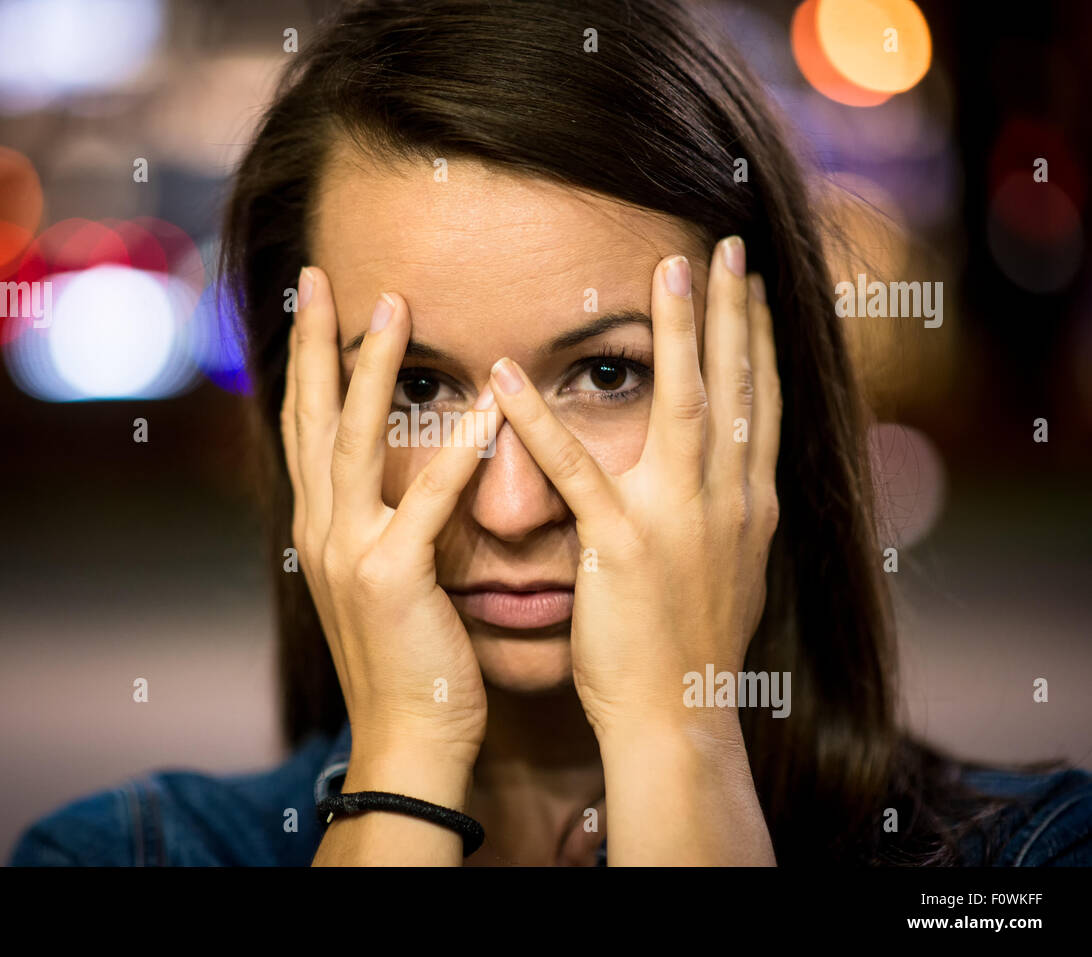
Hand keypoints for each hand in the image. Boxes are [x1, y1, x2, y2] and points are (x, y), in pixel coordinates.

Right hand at [282, 266, 503, 767]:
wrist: (407, 739)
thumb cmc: (411, 661)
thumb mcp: (387, 581)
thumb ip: (392, 521)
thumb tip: (413, 477)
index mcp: (320, 528)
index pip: (307, 428)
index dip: (308, 364)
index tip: (314, 309)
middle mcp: (319, 529)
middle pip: (311, 415)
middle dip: (313, 341)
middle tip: (315, 276)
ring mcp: (346, 552)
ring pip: (352, 438)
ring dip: (369, 367)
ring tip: (389, 306)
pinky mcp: (388, 578)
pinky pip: (425, 500)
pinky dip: (452, 450)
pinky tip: (481, 404)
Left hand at [485, 237, 781, 740]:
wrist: (680, 717)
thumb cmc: (692, 650)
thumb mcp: (727, 572)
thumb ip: (725, 516)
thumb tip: (726, 479)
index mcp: (751, 507)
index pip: (764, 405)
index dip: (760, 340)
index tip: (755, 288)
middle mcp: (730, 502)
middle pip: (741, 386)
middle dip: (736, 311)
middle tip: (731, 247)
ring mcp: (682, 520)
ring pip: (687, 406)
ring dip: (678, 334)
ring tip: (665, 273)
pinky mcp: (625, 546)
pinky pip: (578, 472)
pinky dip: (540, 421)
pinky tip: (510, 376)